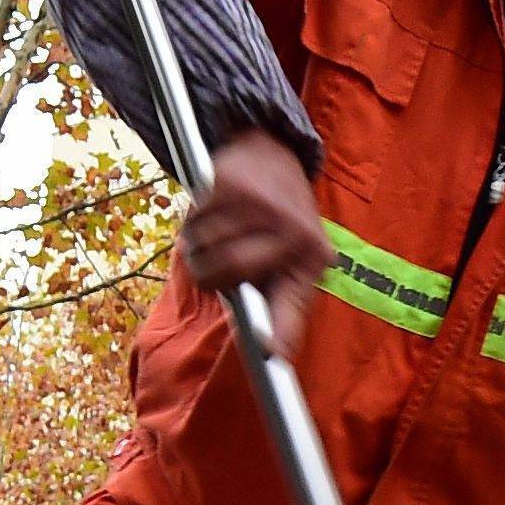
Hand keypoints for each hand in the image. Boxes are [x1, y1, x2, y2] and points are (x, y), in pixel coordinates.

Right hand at [183, 130, 325, 358]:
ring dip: (198, 248)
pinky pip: (192, 219)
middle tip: (216, 268)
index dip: (279, 330)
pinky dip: (193, 223)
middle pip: (226, 272)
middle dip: (210, 277)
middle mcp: (291, 228)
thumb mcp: (294, 261)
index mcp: (311, 256)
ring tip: (218, 236)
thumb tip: (273, 353)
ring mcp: (259, 203)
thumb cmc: (283, 220)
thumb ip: (283, 307)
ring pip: (202, 247)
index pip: (293, 301)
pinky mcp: (228, 181)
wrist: (273, 151)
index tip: (268, 352)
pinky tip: (213, 213)